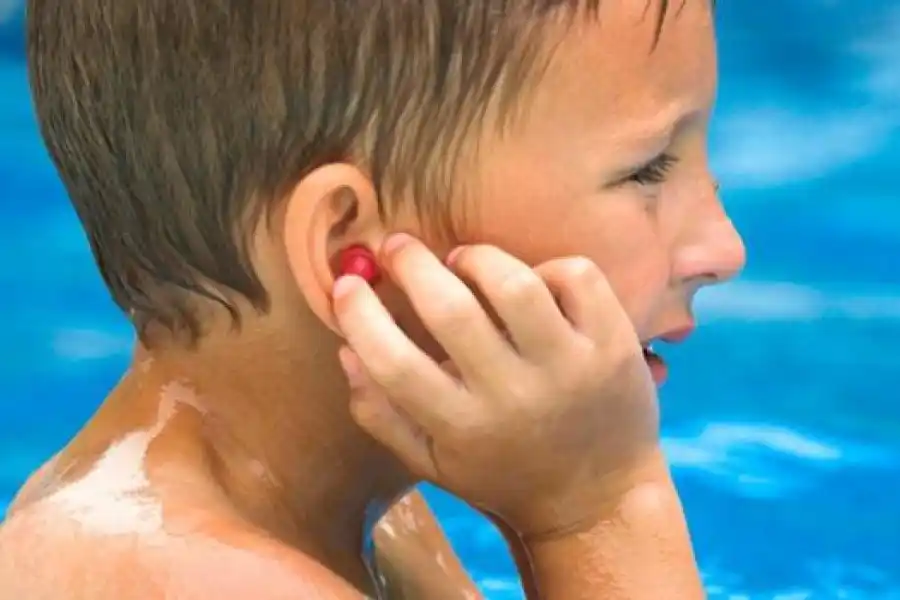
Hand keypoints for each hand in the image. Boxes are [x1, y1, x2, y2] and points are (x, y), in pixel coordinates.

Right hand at [333, 234, 661, 539]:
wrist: (598, 502)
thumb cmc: (505, 476)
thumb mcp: (433, 462)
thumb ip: (381, 413)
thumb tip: (345, 349)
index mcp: (462, 427)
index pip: (394, 364)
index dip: (359, 315)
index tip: (347, 285)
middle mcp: (514, 395)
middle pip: (451, 310)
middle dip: (411, 265)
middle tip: (398, 247)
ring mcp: (569, 368)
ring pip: (516, 285)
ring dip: (477, 258)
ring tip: (462, 260)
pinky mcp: (612, 346)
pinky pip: (577, 277)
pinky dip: (548, 267)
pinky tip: (533, 281)